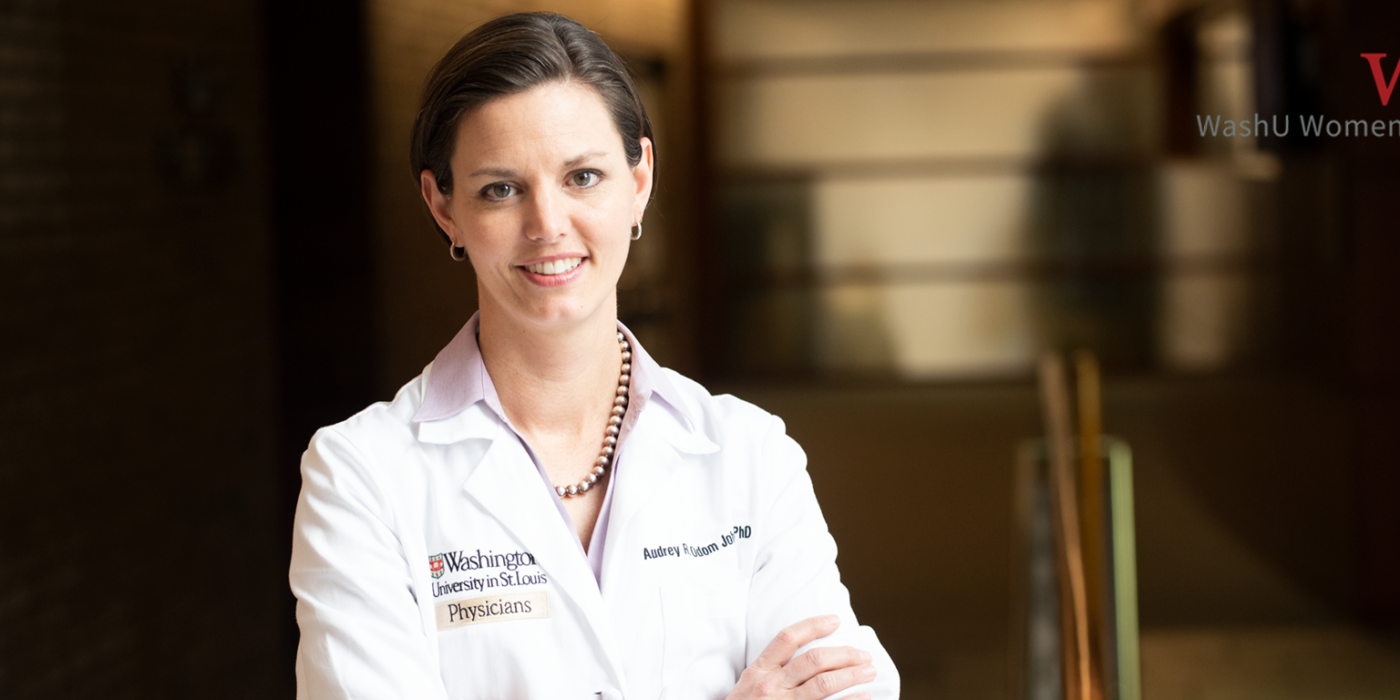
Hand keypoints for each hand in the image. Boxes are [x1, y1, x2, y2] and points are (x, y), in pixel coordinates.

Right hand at [727, 615, 876, 699]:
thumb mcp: (747, 687)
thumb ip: (770, 672)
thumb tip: (806, 660)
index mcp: (759, 672)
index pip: (788, 638)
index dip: (813, 625)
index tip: (835, 620)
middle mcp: (771, 686)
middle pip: (814, 660)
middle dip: (844, 654)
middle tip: (863, 655)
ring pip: (824, 683)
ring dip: (851, 675)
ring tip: (868, 671)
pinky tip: (864, 697)